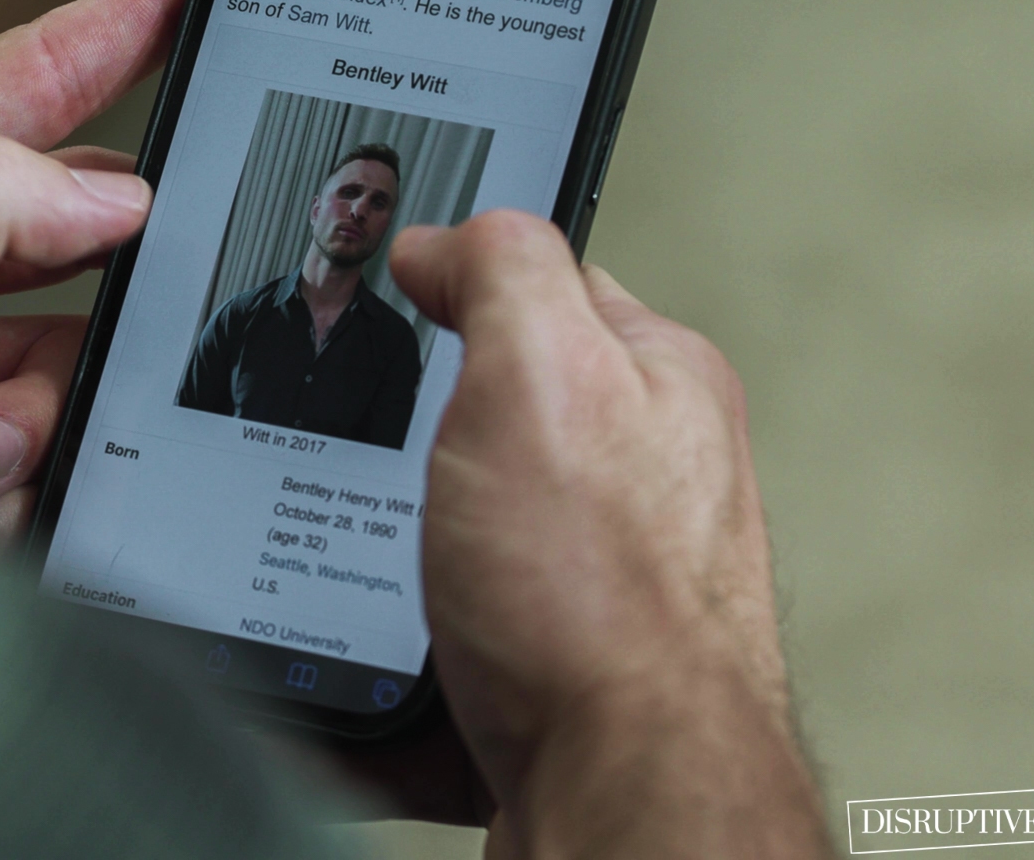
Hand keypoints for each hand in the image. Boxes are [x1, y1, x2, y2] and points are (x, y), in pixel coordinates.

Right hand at [389, 211, 832, 856]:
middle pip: (494, 409)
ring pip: (463, 524)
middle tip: (380, 451)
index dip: (455, 278)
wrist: (625, 794)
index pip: (542, 281)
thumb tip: (447, 238)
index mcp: (654, 379)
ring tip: (384, 558)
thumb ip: (502, 270)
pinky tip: (399, 639)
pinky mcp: (558, 662)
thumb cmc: (605, 604)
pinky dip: (408, 632)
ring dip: (402, 540)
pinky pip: (453, 624)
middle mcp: (643, 473)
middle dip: (419, 432)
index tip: (395, 292)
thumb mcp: (539, 372)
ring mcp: (603, 573)